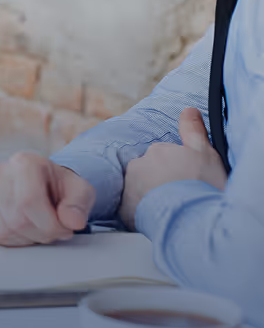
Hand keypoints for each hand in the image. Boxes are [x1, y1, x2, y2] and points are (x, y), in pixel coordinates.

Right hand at [0, 152, 95, 245]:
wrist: (37, 183)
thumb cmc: (55, 187)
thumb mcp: (78, 190)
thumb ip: (79, 204)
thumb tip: (72, 221)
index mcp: (25, 163)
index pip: (29, 200)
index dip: (49, 224)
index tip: (63, 229)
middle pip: (16, 219)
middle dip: (40, 234)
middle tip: (51, 230)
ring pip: (3, 229)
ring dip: (25, 238)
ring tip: (36, 228)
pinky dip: (10, 240)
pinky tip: (20, 230)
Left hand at [119, 108, 227, 228]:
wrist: (192, 217)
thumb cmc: (202, 184)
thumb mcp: (204, 152)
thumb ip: (193, 130)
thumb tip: (188, 110)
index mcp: (156, 150)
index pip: (162, 156)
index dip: (177, 169)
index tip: (186, 180)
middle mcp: (137, 166)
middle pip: (148, 172)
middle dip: (159, 181)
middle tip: (178, 195)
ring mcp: (128, 187)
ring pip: (137, 189)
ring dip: (148, 196)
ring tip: (169, 208)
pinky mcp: (123, 210)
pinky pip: (131, 209)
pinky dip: (140, 212)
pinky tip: (157, 217)